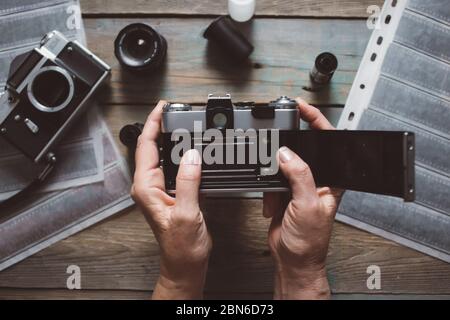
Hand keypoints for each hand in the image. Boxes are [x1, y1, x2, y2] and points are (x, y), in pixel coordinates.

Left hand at [131, 101, 211, 299]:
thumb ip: (189, 183)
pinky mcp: (171, 191)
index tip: (162, 107)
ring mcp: (160, 187)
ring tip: (182, 123)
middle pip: (152, 146)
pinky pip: (174, 165)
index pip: (146, 146)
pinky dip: (182, 153)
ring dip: (172, 138)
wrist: (186, 262)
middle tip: (175, 111)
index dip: (153, 124)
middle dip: (161, 126)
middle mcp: (149, 185)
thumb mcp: (186, 213)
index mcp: (146, 187)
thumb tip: (192, 155)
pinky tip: (191, 148)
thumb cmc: (181, 246)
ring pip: (163, 155)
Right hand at [263, 98, 343, 299]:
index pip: (328, 142)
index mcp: (331, 179)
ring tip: (277, 197)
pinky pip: (271, 179)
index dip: (316, 122)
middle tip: (275, 148)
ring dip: (273, 177)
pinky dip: (267, 190)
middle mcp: (317, 179)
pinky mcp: (283, 193)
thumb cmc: (310, 240)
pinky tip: (273, 205)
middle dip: (285, 152)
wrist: (292, 259)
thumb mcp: (307, 204)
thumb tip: (286, 154)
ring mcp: (298, 186)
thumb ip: (299, 176)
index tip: (302, 107)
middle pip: (301, 150)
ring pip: (282, 165)